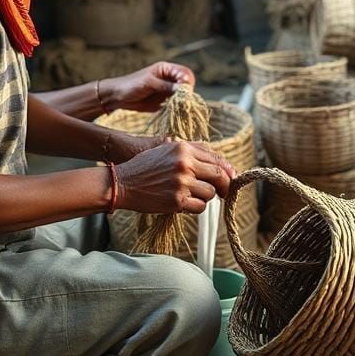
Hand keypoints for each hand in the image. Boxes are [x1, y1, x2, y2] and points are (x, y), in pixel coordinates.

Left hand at [98, 63, 196, 114]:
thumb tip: (184, 88)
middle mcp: (169, 79)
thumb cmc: (131, 85)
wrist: (118, 97)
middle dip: (187, 93)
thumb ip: (166, 86)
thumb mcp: (149, 83)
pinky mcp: (164, 102)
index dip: (187, 81)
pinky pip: (175, 105)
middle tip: (184, 101)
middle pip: (186, 85)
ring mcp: (167, 91)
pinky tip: (176, 112)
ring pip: (183, 96)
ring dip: (184, 102)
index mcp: (166, 69)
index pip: (185, 73)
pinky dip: (178, 108)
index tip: (185, 90)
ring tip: (181, 108)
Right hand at [113, 139, 233, 215]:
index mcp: (184, 148)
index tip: (230, 178)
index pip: (216, 159)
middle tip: (222, 193)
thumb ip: (193, 151)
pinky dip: (196, 207)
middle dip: (225, 186)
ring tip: (190, 195)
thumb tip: (220, 161)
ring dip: (204, 197)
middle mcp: (185, 163)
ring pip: (210, 193)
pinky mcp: (177, 200)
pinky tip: (184, 203)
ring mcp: (182, 182)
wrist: (124, 182)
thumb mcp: (168, 150)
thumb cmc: (146, 166)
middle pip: (219, 176)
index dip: (228, 170)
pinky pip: (200, 207)